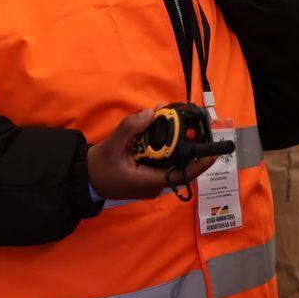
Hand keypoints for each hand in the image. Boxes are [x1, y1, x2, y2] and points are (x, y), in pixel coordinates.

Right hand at [88, 109, 218, 199]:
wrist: (85, 178)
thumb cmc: (98, 167)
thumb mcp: (111, 146)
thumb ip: (130, 128)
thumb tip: (152, 113)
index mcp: (149, 182)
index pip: (181, 175)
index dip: (199, 164)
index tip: (213, 152)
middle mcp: (155, 184)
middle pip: (179, 165)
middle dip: (186, 144)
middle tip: (192, 125)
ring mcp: (152, 181)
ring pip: (171, 161)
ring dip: (174, 142)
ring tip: (173, 120)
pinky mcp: (149, 175)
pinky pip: (162, 160)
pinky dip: (164, 145)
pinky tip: (160, 128)